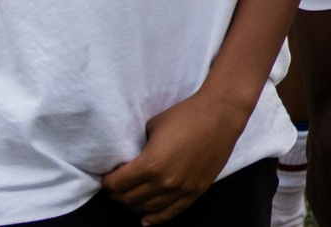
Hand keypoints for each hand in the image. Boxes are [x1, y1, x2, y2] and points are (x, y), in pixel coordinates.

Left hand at [100, 90, 253, 223]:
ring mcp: (182, 189)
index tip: (108, 177)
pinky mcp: (196, 191)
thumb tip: (132, 160)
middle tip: (116, 188)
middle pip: (130, 199)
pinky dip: (155, 219)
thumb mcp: (153, 127)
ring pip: (148, 208)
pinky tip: (145, 220)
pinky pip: (171, 212)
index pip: (118, 184)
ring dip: (134, 205)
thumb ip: (141, 147)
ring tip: (130, 198)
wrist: (222, 114)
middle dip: (118, 195)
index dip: (108, 181)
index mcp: (150, 164)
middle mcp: (164, 182)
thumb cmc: (187, 114)